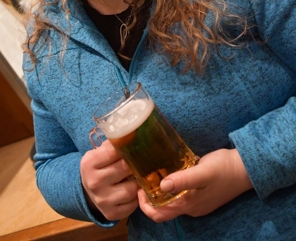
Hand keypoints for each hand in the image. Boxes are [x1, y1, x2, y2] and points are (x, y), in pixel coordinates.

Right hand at [80, 140, 138, 220]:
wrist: (88, 190)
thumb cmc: (98, 167)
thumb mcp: (99, 153)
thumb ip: (112, 145)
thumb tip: (133, 133)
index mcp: (89, 163)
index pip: (114, 151)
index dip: (127, 147)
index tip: (136, 143)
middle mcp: (94, 182)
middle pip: (125, 168)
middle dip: (135, 163)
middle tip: (142, 159)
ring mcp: (102, 200)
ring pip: (131, 188)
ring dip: (136, 182)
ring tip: (136, 176)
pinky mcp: (111, 214)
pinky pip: (132, 204)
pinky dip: (135, 197)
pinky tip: (132, 190)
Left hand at [138, 148, 252, 221]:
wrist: (246, 168)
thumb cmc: (224, 168)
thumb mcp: (202, 171)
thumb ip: (183, 179)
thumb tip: (161, 186)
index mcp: (188, 204)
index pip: (158, 215)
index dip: (144, 204)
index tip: (138, 187)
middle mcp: (191, 208)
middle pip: (163, 211)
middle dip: (149, 200)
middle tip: (142, 181)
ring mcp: (197, 203)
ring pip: (172, 204)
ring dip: (159, 194)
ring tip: (153, 175)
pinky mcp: (202, 196)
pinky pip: (181, 198)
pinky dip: (171, 190)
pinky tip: (169, 174)